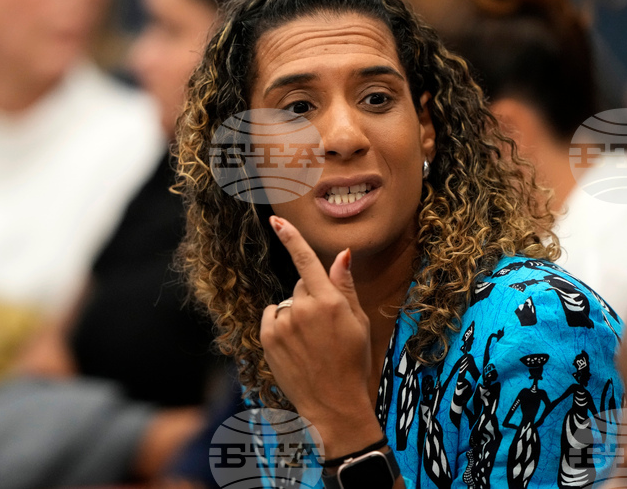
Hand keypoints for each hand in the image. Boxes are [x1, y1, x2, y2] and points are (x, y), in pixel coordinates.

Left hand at [260, 216, 380, 456]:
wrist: (333, 405)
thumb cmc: (353, 363)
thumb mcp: (358, 322)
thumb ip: (345, 286)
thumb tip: (341, 254)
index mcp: (330, 302)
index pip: (307, 261)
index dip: (291, 238)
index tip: (276, 220)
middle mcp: (304, 309)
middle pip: (302, 286)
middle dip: (311, 298)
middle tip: (325, 327)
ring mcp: (284, 324)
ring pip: (287, 304)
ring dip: (296, 315)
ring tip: (311, 343)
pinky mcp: (269, 339)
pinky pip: (273, 317)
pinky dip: (280, 326)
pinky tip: (295, 346)